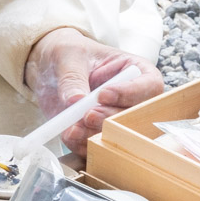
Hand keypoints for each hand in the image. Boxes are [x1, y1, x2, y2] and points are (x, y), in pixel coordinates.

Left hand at [23, 29, 163, 157]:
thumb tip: (76, 100)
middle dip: (109, 119)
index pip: (149, 86)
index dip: (129, 93)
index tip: (103, 94)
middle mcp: (132, 99)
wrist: (50, 67)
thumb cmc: (69, 53)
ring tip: (73, 128)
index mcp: (137, 71)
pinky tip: (69, 136)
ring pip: (117, 136)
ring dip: (94, 135)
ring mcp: (115, 119)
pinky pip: (96, 147)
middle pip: (134, 117)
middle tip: (88, 115)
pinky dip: (82, 145)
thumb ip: (73, 77)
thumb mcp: (69, 55)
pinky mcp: (97, 134)